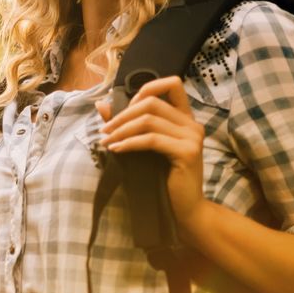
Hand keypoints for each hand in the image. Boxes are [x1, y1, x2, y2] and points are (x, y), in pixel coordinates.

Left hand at [97, 76, 207, 237]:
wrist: (186, 209)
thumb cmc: (164, 179)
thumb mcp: (144, 147)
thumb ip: (127, 124)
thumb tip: (101, 104)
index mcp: (185, 118)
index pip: (172, 83)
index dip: (146, 89)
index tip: (124, 109)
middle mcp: (192, 124)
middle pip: (152, 102)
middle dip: (122, 114)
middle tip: (105, 130)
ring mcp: (192, 137)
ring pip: (149, 120)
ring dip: (121, 129)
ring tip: (106, 141)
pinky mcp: (187, 152)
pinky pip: (151, 140)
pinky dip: (129, 143)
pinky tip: (116, 150)